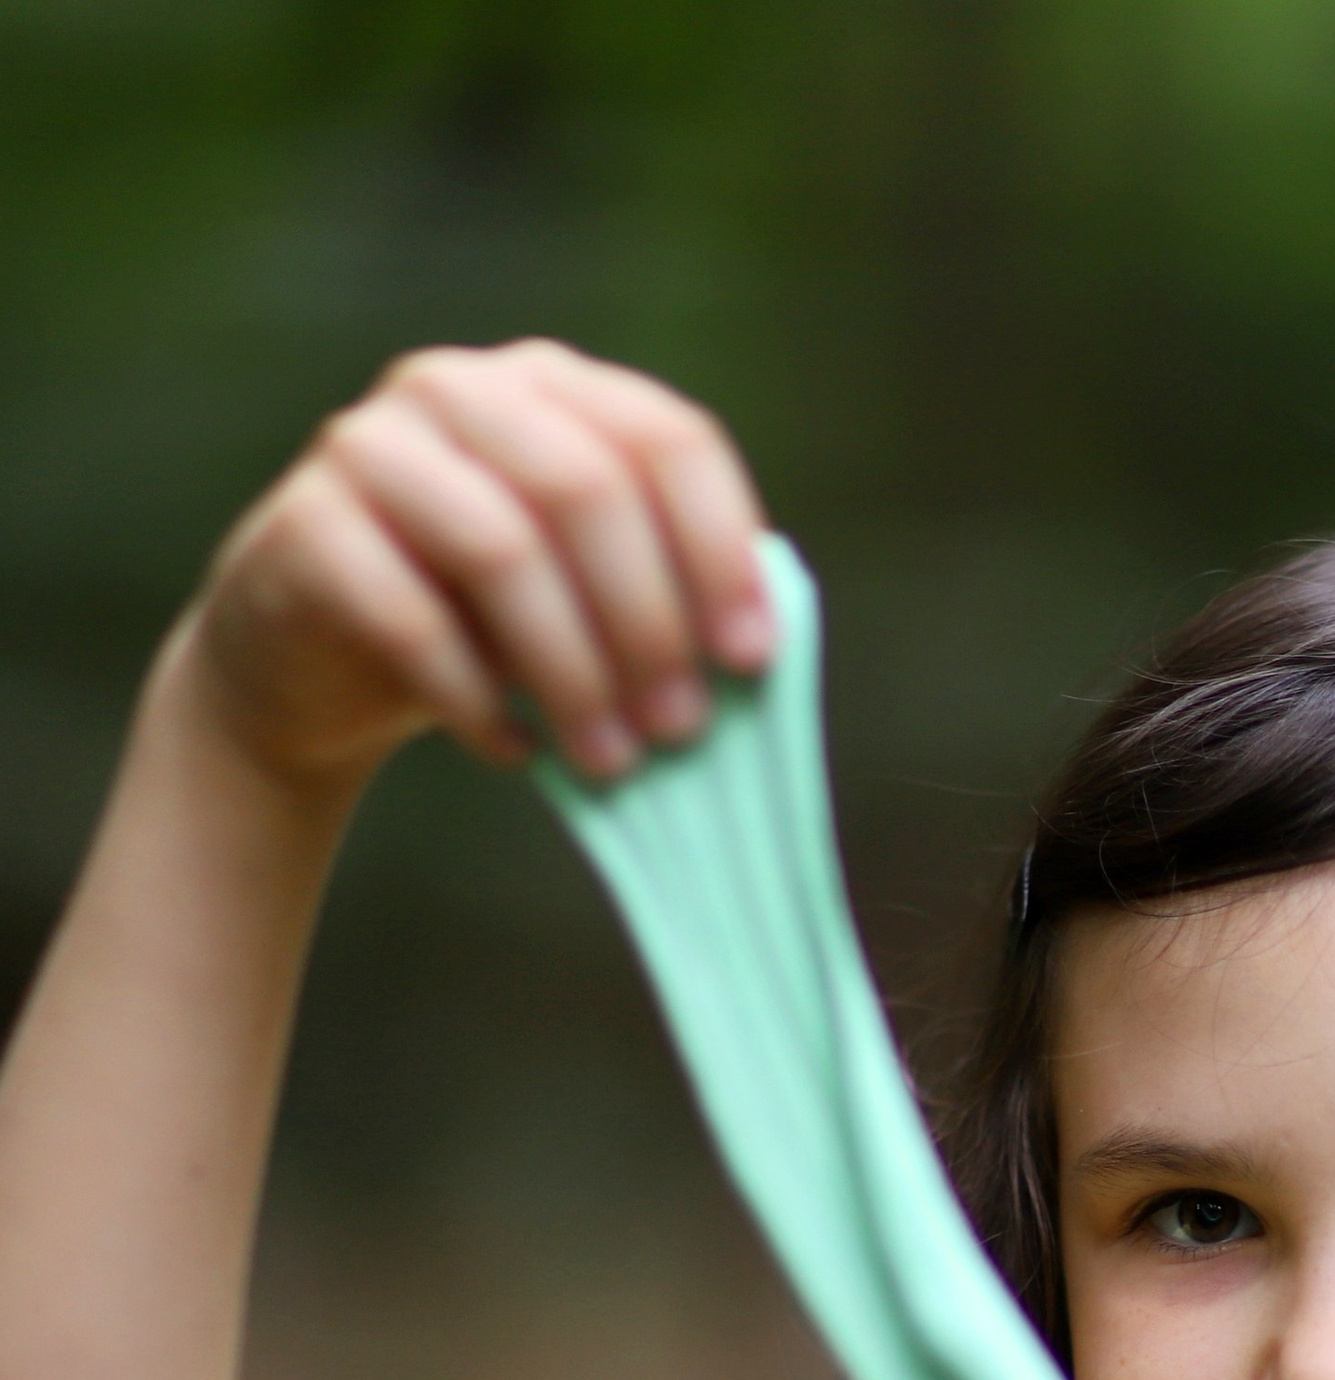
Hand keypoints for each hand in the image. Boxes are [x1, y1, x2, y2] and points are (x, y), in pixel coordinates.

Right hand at [171, 339, 771, 792]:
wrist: (318, 665)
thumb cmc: (489, 628)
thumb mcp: (587, 596)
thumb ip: (665, 591)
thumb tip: (756, 650)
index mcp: (553, 386)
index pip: (666, 439)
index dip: (720, 551)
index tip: (750, 662)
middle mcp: (458, 389)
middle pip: (588, 489)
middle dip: (650, 623)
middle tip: (682, 730)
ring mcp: (369, 446)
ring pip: (502, 549)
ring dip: (573, 673)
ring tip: (611, 763)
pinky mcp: (302, 525)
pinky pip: (410, 617)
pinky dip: (478, 700)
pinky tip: (518, 752)